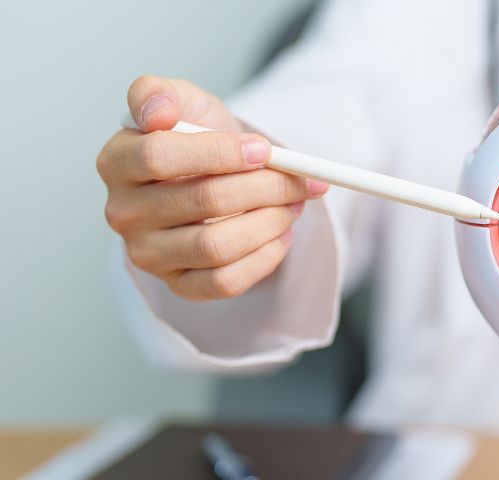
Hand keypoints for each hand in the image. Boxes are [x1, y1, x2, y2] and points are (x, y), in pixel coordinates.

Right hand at [96, 76, 328, 300]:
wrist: (210, 177)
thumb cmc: (194, 138)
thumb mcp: (181, 100)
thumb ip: (161, 92)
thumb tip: (159, 111)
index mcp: (116, 161)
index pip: (159, 156)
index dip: (219, 152)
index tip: (263, 149)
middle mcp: (123, 212)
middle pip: (202, 201)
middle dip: (264, 187)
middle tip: (300, 178)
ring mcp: (148, 254)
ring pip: (217, 245)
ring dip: (270, 222)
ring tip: (294, 203)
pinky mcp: (178, 285)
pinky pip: (226, 282)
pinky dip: (265, 257)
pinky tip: (281, 234)